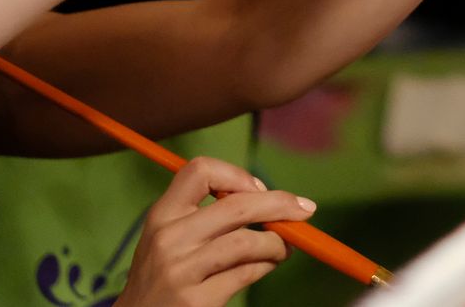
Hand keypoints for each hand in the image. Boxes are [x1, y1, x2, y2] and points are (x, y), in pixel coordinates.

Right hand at [115, 157, 308, 306]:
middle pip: (237, 205)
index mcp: (161, 215)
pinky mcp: (196, 300)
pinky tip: (268, 265)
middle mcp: (169, 238)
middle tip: (304, 209)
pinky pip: (246, 274)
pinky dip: (266, 266)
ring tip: (284, 248)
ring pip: (247, 241)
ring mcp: (181, 271)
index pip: (200, 171)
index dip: (237, 175)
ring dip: (278, 243)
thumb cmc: (160, 278)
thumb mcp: (167, 239)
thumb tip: (265, 197)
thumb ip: (202, 217)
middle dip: (279, 204)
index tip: (256, 189)